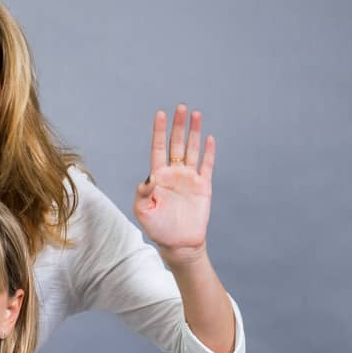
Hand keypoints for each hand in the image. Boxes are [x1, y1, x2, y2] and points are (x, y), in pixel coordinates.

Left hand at [133, 105, 213, 262]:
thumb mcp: (143, 212)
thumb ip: (143, 193)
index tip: (160, 114)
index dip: (159, 131)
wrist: (179, 244)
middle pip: (176, 144)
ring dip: (194, 132)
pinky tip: (209, 138)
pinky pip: (207, 165)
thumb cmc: (158, 229)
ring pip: (192, 150)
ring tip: (196, 114)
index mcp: (158, 176)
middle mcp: (174, 174)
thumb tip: (149, 177)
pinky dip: (209, 152)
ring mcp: (189, 179)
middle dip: (178, 126)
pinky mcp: (203, 186)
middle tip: (181, 107)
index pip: (158, 148)